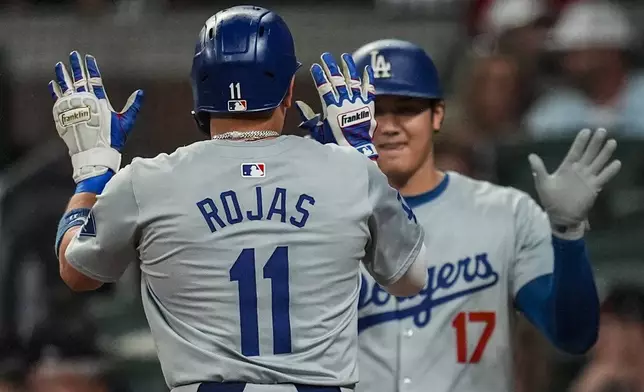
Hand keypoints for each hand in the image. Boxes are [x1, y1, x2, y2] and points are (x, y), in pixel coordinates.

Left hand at [49, 51, 143, 192]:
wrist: (94, 154)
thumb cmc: (112, 139)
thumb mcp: (125, 122)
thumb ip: (132, 106)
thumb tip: (140, 92)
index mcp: (99, 101)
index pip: (94, 79)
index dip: (91, 68)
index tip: (88, 58)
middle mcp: (84, 101)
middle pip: (79, 79)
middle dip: (76, 66)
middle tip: (73, 55)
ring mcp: (72, 108)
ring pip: (66, 86)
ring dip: (62, 75)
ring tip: (59, 65)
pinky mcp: (64, 116)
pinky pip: (57, 99)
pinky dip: (55, 91)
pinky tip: (53, 83)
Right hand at [295, 52, 377, 158]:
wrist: (356, 149)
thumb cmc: (336, 141)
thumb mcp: (319, 130)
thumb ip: (309, 116)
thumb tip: (298, 104)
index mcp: (332, 107)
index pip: (324, 87)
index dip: (319, 76)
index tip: (315, 66)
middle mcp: (345, 101)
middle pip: (337, 79)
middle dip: (330, 66)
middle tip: (326, 56)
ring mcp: (357, 102)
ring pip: (352, 80)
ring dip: (348, 67)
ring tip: (344, 57)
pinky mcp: (368, 105)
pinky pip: (369, 89)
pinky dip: (368, 78)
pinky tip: (366, 68)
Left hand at [529, 128, 620, 237]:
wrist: (560, 215)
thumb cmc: (550, 199)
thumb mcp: (542, 183)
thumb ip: (538, 169)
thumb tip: (531, 156)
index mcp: (567, 167)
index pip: (575, 151)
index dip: (580, 141)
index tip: (586, 130)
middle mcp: (579, 170)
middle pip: (589, 153)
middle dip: (595, 142)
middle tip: (602, 130)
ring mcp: (587, 178)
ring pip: (598, 162)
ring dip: (605, 153)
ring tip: (612, 142)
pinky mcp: (594, 188)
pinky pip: (604, 177)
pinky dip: (610, 171)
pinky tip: (617, 163)